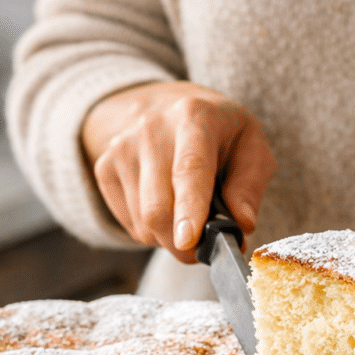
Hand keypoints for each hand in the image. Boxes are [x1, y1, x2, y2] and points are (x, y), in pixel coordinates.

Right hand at [81, 81, 275, 261]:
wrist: (165, 105)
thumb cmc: (217, 131)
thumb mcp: (250, 145)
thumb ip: (249, 186)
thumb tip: (242, 224)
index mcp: (194, 117)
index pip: (188, 169)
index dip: (189, 208)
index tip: (188, 241)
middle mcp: (151, 129)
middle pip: (157, 208)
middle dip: (182, 244)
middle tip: (204, 248)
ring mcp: (122, 148)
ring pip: (143, 223)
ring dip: (169, 237)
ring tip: (187, 214)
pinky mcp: (105, 167)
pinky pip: (129, 223)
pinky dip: (151, 230)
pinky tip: (165, 206)